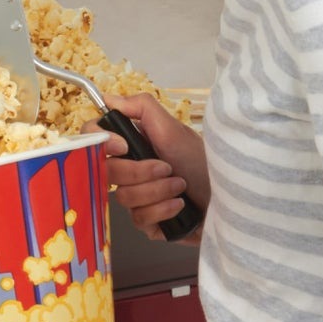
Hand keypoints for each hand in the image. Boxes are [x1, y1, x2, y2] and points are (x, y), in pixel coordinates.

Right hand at [93, 92, 208, 240]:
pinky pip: (138, 220)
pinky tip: (179, 206)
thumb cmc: (202, 161)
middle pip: (107, 172)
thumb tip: (108, 99)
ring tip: (180, 186)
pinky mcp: (147, 222)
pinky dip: (162, 210)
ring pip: (123, 198)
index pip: (94, 139)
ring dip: (156, 191)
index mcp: (131, 143)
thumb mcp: (173, 129)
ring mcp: (136, 197)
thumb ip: (141, 107)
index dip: (100, 143)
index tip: (122, 146)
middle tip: (166, 167)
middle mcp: (129, 169)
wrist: (228, 198)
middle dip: (139, 172)